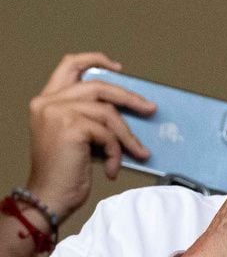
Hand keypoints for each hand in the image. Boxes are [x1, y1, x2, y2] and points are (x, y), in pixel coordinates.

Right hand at [26, 52, 154, 218]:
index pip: (69, 66)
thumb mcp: (76, 137)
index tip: (118, 67)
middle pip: (99, 87)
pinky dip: (117, 151)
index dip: (94, 60)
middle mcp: (48, 102)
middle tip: (150, 109)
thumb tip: (128, 109)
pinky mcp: (71, 127)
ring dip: (127, 135)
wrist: (48, 197)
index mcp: (46, 101)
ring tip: (138, 152)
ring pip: (108, 113)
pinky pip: (108, 134)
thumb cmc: (64, 172)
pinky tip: (112, 168)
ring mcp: (57, 113)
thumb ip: (90, 117)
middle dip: (129, 97)